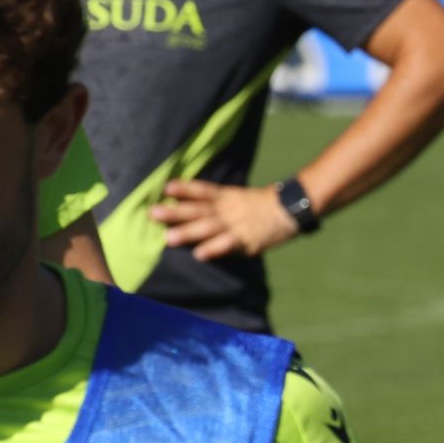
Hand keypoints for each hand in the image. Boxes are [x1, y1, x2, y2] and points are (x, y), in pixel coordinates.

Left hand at [152, 179, 300, 259]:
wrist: (291, 210)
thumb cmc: (261, 206)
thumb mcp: (238, 197)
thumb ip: (217, 202)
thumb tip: (190, 206)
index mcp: (226, 197)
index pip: (202, 191)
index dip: (185, 189)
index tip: (166, 187)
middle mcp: (227, 209)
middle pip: (198, 210)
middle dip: (175, 212)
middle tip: (152, 213)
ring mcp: (236, 225)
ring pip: (208, 228)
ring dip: (188, 233)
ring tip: (167, 239)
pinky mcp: (246, 241)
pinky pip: (227, 245)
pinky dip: (213, 249)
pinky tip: (199, 255)